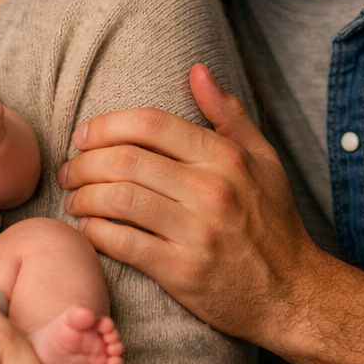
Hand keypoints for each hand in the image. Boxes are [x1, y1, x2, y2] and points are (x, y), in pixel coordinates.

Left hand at [59, 63, 321, 345]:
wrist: (293, 294)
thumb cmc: (273, 222)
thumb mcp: (263, 159)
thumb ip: (228, 113)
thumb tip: (197, 69)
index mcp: (225, 157)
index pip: (149, 124)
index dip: (106, 125)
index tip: (83, 135)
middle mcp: (211, 189)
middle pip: (125, 160)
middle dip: (84, 162)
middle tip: (70, 170)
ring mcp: (197, 232)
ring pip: (118, 199)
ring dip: (83, 196)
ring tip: (73, 199)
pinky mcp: (182, 271)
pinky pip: (123, 242)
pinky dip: (94, 233)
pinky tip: (86, 229)